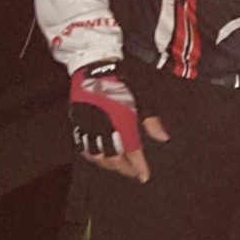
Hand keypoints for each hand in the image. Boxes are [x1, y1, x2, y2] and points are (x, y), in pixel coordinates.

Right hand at [69, 62, 168, 181]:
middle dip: (124, 168)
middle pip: (112, 157)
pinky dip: (90, 155)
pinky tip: (98, 158)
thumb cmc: (122, 78)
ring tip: (118, 168)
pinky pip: (80, 145)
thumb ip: (150, 119)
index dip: (137, 165)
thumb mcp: (142, 94)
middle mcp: (102, 126)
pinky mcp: (76, 121)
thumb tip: (163, 138)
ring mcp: (87, 124)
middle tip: (134, 173)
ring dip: (107, 165)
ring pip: (95, 155)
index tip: (144, 176)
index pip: (130, 150)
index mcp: (120, 120)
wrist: (94, 63)